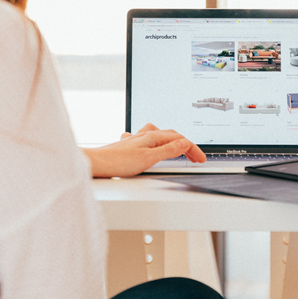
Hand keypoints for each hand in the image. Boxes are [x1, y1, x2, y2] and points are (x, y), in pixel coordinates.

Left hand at [82, 123, 205, 177]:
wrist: (96, 163)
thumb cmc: (118, 162)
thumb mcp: (148, 159)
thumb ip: (168, 151)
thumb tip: (185, 143)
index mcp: (152, 136)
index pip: (179, 140)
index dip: (193, 149)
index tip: (201, 159)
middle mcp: (144, 135)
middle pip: (171, 136)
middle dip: (186, 145)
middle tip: (195, 157)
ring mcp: (136, 140)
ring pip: (159, 135)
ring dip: (172, 141)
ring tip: (178, 148)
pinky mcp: (129, 146)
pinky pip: (147, 140)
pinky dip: (156, 143)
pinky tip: (151, 147)